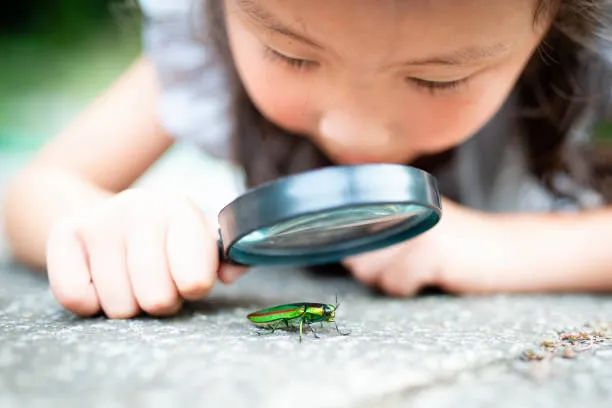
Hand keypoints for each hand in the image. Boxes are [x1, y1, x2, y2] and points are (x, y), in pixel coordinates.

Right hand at [46, 188, 245, 317]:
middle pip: (156, 299)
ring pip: (119, 306)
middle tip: (158, 283)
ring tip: (131, 279)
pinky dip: (91, 303)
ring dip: (128, 304)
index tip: (189, 280)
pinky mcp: (64, 234)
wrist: (110, 214)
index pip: (195, 281)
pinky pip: (77, 299)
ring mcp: (100, 220)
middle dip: (161, 302)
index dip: (193, 289)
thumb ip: (228, 258)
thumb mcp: (201, 239)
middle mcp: (139, 208)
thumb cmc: (166, 237)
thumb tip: (232, 272)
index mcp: (180, 209)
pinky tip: (101, 281)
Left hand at [342, 197, 502, 295]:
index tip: (373, 255)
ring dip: (392, 280)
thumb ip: (381, 231)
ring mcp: (414, 226)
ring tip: (420, 269)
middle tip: (406, 264)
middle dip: (373, 270)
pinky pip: (396, 283)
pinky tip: (432, 275)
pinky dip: (410, 287)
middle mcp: (401, 204)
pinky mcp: (429, 251)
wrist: (505, 249)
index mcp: (395, 195)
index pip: (347, 224)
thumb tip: (346, 256)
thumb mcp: (416, 225)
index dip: (354, 247)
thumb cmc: (454, 244)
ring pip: (370, 271)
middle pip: (354, 253)